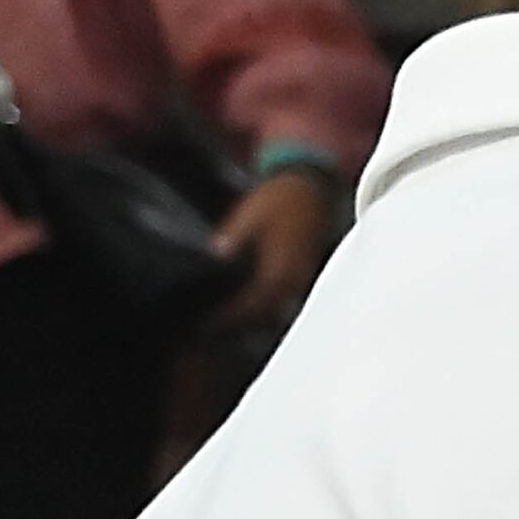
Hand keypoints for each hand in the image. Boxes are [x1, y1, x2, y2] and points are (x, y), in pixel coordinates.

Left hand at [213, 170, 331, 323]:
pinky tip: (250, 303)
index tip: (208, 325)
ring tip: (229, 322)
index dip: (231, 317)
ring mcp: (302, 276)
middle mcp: (296, 277)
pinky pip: (284, 298)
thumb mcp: (250, 213)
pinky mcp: (303, 272)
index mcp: (282, 266)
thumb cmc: (280, 198)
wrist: (311, 186)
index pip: (255, 303)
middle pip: (267, 313)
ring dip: (255, 317)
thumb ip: (234, 237)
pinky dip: (266, 304)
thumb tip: (218, 255)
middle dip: (241, 324)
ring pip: (277, 308)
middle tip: (213, 331)